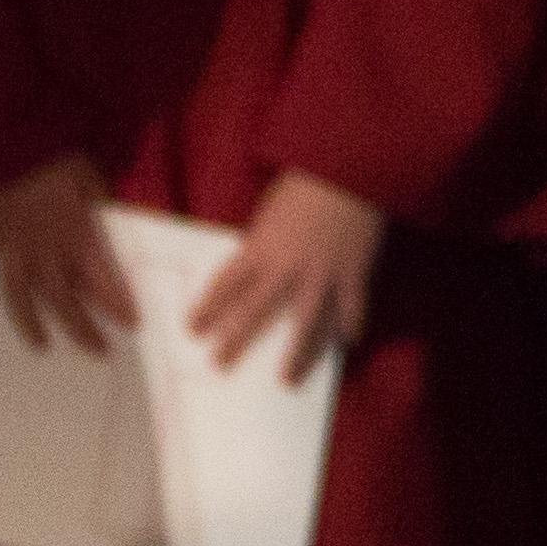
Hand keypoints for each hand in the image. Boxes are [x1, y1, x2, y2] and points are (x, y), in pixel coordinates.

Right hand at [0, 153, 135, 354]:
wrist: (7, 136)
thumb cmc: (52, 151)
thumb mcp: (88, 174)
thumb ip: (99, 205)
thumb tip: (113, 230)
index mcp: (71, 230)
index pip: (99, 276)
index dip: (116, 302)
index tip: (130, 324)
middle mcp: (41, 246)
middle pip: (62, 299)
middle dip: (82, 328)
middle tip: (99, 351)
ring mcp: (8, 243)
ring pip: (18, 296)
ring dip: (29, 324)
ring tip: (41, 346)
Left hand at [187, 168, 385, 383]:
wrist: (353, 165)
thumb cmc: (308, 183)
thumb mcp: (272, 211)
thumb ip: (263, 242)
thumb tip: (253, 266)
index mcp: (262, 248)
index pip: (226, 284)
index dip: (207, 307)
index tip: (192, 329)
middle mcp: (288, 268)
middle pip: (255, 312)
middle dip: (235, 341)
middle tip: (219, 364)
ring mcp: (322, 275)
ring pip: (305, 324)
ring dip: (297, 355)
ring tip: (286, 380)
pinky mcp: (353, 272)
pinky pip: (352, 307)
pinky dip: (350, 326)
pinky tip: (347, 345)